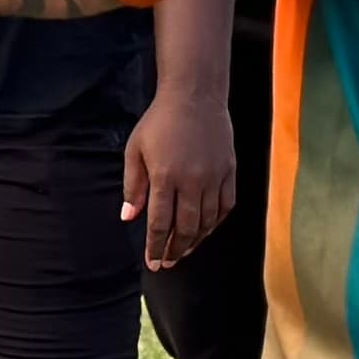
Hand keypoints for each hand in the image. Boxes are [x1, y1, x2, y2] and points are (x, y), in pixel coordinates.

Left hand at [124, 84, 237, 268]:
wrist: (195, 95)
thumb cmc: (159, 121)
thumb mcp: (135, 150)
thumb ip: (132, 186)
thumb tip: (128, 217)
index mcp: (165, 176)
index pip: (159, 223)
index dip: (155, 247)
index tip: (152, 263)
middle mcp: (192, 181)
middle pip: (185, 229)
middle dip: (174, 251)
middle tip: (167, 263)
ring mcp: (214, 177)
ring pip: (207, 222)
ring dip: (194, 242)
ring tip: (183, 251)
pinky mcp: (229, 172)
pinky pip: (225, 207)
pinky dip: (215, 224)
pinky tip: (204, 230)